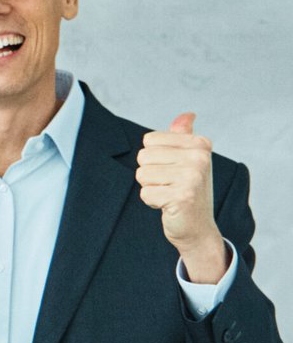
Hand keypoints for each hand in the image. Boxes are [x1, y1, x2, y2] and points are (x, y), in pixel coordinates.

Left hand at [136, 113, 227, 283]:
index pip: (150, 140)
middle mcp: (199, 157)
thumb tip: (187, 115)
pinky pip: (145, 193)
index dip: (154, 159)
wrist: (198, 228)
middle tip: (170, 186)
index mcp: (200, 144)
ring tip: (169, 194)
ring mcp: (192, 176)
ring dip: (151, 188)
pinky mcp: (182, 196)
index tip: (172, 170)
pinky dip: (152, 202)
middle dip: (150, 175)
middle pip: (143, 157)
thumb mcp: (189, 160)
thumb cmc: (188, 191)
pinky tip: (169, 205)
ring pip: (142, 175)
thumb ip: (183, 136)